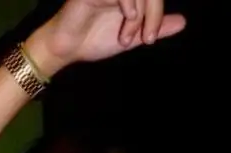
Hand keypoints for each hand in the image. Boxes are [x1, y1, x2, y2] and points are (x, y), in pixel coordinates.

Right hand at [26, 0, 185, 74]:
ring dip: (140, 15)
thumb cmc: (92, 41)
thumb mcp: (131, 36)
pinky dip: (129, 5)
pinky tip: (125, 21)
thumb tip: (183, 22)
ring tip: (127, 38)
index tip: (150, 39)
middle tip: (147, 39)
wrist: (66, 50)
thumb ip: (155, 28)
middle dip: (154, 14)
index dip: (157, 14)